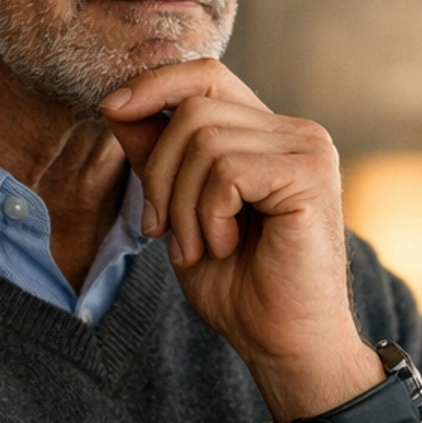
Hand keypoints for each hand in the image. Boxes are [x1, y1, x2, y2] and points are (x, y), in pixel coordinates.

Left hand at [100, 62, 378, 420]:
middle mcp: (297, 133)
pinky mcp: (310, 175)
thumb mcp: (180, 213)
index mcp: (270, 136)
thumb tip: (118, 103)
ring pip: (204, 139)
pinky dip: (208, 214)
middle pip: (194, 108)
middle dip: (160, 171)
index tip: (111, 111)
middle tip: (164, 232)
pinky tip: (225, 247)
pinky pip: (226, 170)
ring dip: (182, 204)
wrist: (284, 345)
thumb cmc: (240, 289)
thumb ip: (158, 158)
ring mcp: (308, 150)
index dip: (155, 84)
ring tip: (200, 247)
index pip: (206, 77)